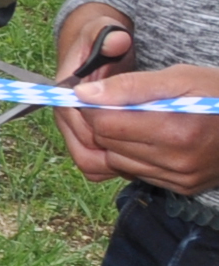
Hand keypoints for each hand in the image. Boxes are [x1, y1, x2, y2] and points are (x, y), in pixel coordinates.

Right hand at [50, 2, 136, 175]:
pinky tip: (139, 151)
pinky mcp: (82, 143)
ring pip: (90, 162)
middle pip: (87, 147)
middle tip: (154, 137)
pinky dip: (116, 165)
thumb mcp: (107, 32)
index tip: (145, 123)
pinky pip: (96, 167)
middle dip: (121, 146)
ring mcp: (71, 132)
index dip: (115, 128)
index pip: (84, 122)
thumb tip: (117, 42)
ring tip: (148, 146)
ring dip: (118, 160)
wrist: (93, 50)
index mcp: (65, 91)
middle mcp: (64, 115)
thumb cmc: (102, 41)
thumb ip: (111, 37)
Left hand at [61, 65, 218, 195]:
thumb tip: (83, 94)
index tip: (96, 91)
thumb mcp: (181, 78)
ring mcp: (181, 179)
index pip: (105, 124)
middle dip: (102, 121)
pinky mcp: (183, 188)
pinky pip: (138, 173)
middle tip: (112, 102)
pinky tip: (149, 136)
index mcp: (177, 131)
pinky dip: (133, 155)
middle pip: (107, 142)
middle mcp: (178, 162)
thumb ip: (131, 86)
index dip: (93, 105)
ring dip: (116, 139)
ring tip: (135, 117)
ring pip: (117, 161)